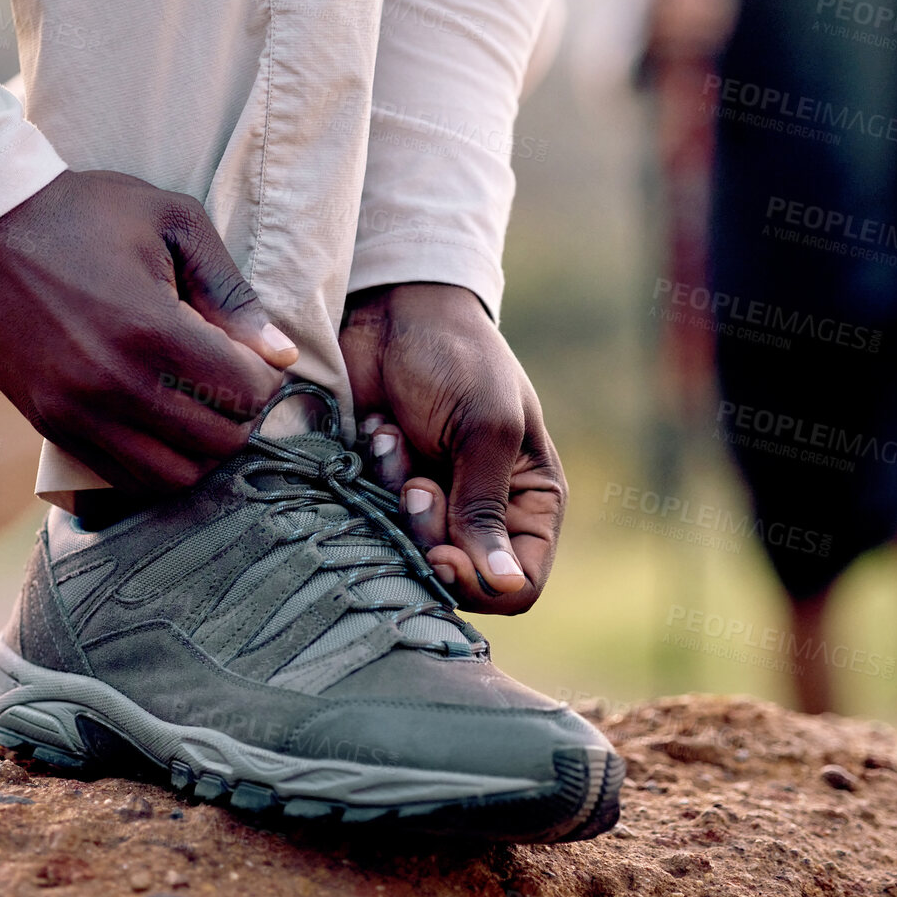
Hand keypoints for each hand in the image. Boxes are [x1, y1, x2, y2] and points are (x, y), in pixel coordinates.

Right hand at [0, 169, 296, 492]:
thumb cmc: (86, 212)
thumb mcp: (173, 223)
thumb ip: (231, 292)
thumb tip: (282, 354)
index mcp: (152, 329)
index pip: (246, 391)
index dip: (267, 377)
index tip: (256, 356)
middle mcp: (114, 382)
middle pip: (219, 442)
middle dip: (242, 415)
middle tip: (232, 382)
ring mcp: (77, 411)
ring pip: (173, 477)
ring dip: (201, 450)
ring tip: (198, 409)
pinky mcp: (50, 424)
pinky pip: (121, 479)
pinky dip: (155, 465)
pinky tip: (159, 426)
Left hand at [339, 283, 566, 615]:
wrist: (392, 309)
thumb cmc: (458, 357)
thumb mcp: (486, 428)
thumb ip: (486, 508)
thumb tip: (506, 587)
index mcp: (529, 499)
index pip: (519, 584)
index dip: (479, 582)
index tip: (442, 554)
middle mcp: (482, 511)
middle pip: (455, 578)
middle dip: (426, 534)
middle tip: (413, 485)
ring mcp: (430, 502)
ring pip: (406, 553)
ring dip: (393, 497)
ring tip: (393, 439)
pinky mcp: (381, 488)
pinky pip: (367, 522)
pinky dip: (367, 482)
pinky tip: (375, 433)